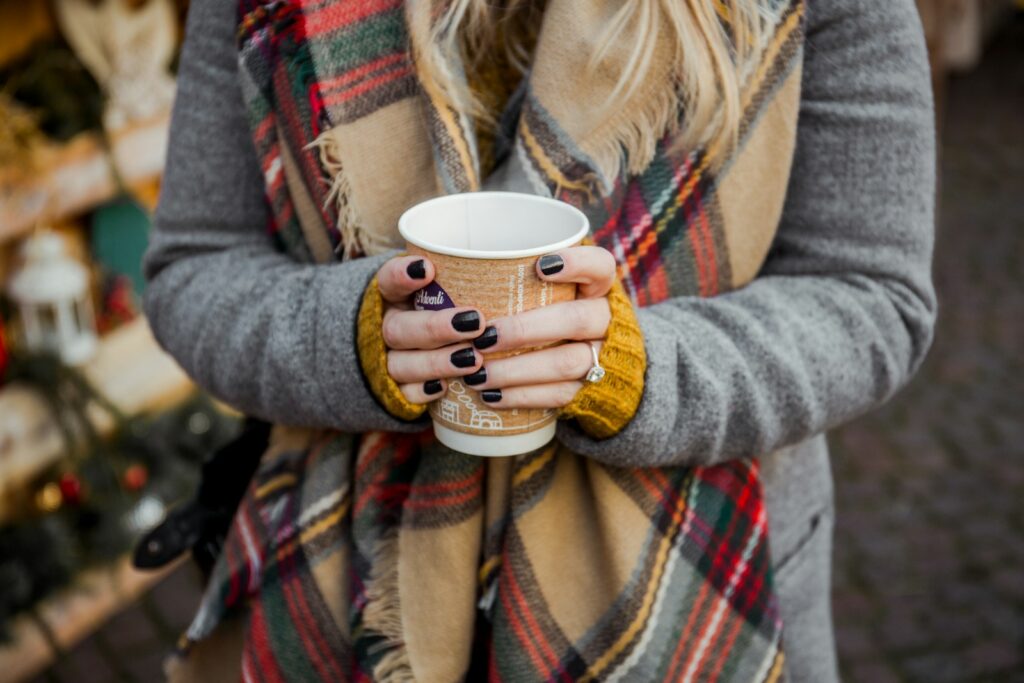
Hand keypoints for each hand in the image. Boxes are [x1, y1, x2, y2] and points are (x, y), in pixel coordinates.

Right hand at [375, 255, 487, 402]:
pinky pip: (403, 394)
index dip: (401, 275)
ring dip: (436, 362)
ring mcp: (388, 359)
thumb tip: (538, 265)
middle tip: (476, 323)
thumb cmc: (442, 310)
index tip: (428, 268)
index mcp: (394, 297)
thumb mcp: (449, 289)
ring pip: (400, 363)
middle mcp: (387, 326)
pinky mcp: (395, 390)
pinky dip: (422, 391)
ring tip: (472, 360)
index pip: (387, 280)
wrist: (407, 350)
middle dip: (436, 327)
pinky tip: (444, 388)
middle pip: (398, 328)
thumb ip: (472, 278)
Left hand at [460, 246, 614, 408]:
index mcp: (598, 287)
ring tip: (477, 374)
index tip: (541, 266)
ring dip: (517, 370)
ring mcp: (602, 356)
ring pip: (566, 363)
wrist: (601, 360)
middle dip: (525, 329)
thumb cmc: (555, 311)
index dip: (576, 264)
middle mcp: (605, 319)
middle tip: (483, 336)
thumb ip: (517, 279)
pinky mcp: (591, 390)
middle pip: (576, 320)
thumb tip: (442, 269)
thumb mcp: (549, 288)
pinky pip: (560, 395)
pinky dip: (522, 396)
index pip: (600, 266)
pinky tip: (490, 396)